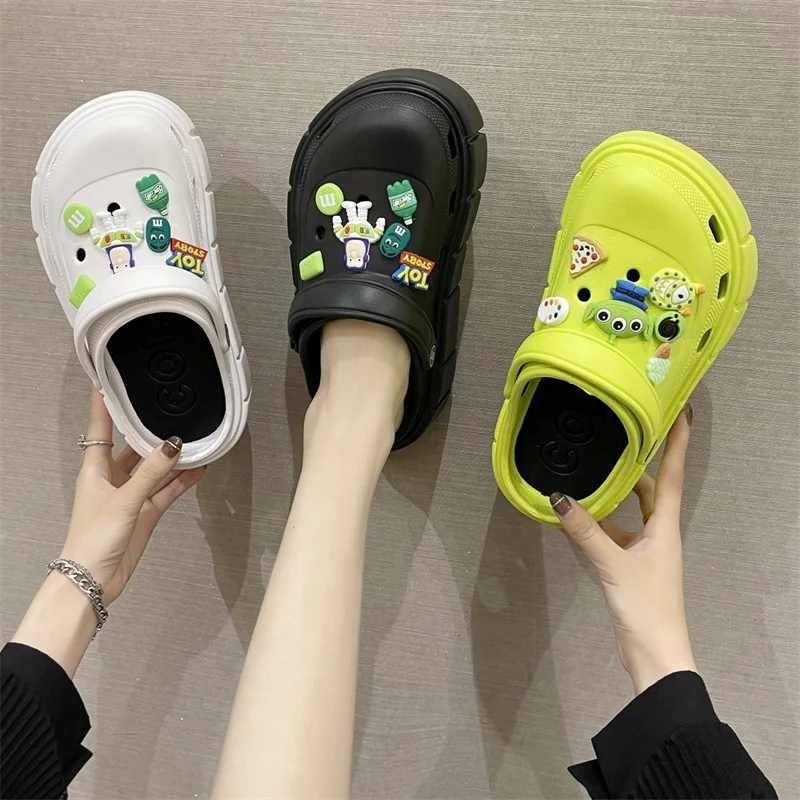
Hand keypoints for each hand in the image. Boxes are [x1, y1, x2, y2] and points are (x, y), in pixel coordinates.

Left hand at [61, 387, 204, 602]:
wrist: (94, 579)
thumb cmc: (91, 540)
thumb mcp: (123, 500)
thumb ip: (151, 473)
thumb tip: (172, 445)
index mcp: (94, 470)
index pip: (101, 429)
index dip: (104, 405)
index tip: (107, 381)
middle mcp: (112, 479)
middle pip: (134, 447)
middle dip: (150, 431)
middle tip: (167, 410)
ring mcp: (130, 496)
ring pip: (155, 468)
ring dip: (172, 457)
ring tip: (193, 440)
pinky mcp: (145, 512)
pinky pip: (167, 489)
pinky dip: (182, 480)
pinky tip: (198, 469)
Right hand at [551, 406, 695, 693]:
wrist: (654, 653)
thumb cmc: (647, 608)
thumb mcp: (613, 565)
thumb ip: (585, 531)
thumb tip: (560, 499)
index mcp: (666, 527)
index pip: (672, 475)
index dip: (676, 443)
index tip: (679, 413)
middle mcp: (660, 534)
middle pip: (651, 489)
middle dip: (638, 464)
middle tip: (623, 438)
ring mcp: (647, 550)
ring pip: (632, 511)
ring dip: (615, 495)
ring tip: (593, 475)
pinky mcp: (632, 565)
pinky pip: (615, 534)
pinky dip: (599, 524)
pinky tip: (579, 519)